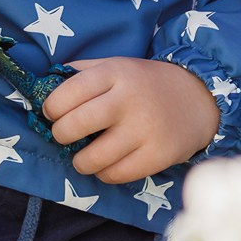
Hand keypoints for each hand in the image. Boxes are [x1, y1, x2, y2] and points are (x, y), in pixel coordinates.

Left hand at [42, 57, 220, 184]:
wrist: (198, 97)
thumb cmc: (144, 83)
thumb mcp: (115, 66)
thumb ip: (81, 72)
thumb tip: (42, 84)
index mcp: (115, 73)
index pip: (68, 92)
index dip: (52, 107)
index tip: (52, 114)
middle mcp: (129, 100)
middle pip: (75, 126)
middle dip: (61, 135)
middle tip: (65, 136)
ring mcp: (144, 130)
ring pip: (92, 158)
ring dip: (80, 161)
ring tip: (83, 156)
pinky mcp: (157, 156)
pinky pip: (115, 175)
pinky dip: (103, 173)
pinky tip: (106, 164)